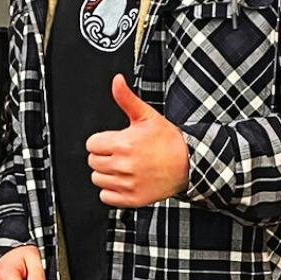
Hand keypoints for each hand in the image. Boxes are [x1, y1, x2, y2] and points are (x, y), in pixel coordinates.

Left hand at [86, 75, 188, 207]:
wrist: (188, 163)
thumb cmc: (168, 140)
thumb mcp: (146, 115)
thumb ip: (126, 98)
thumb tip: (116, 80)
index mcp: (123, 143)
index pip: (91, 145)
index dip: (101, 142)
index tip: (113, 142)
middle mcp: (124, 165)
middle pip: (93, 162)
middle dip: (103, 156)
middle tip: (121, 154)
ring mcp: (128, 184)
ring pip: (98, 179)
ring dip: (106, 174)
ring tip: (123, 167)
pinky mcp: (132, 199)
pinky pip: (106, 197)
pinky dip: (112, 191)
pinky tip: (124, 181)